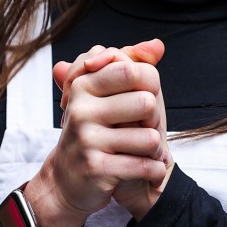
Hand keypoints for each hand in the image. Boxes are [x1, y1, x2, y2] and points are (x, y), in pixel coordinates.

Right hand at [24, 42, 168, 226]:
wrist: (68, 181)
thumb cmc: (96, 132)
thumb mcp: (109, 95)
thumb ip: (132, 64)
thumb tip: (158, 45)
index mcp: (83, 84)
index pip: (134, 70)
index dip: (149, 88)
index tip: (139, 102)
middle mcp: (81, 109)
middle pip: (147, 102)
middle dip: (154, 120)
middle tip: (143, 131)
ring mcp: (86, 139)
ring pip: (150, 137)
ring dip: (155, 150)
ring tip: (143, 153)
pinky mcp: (95, 168)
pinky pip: (144, 165)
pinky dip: (154, 171)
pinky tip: (148, 171)